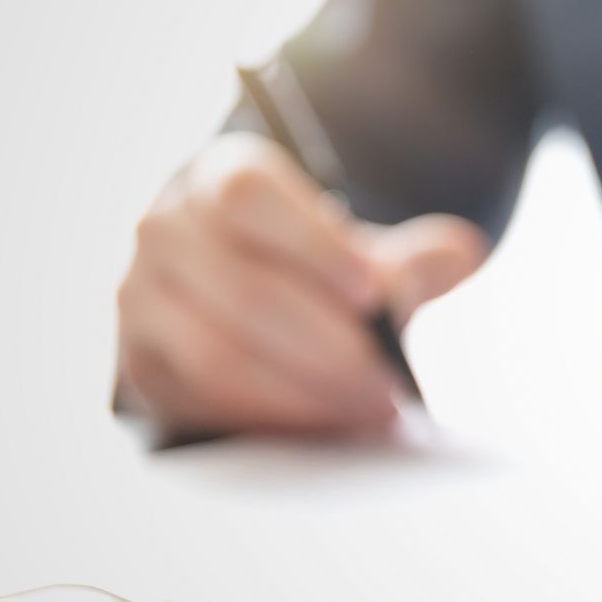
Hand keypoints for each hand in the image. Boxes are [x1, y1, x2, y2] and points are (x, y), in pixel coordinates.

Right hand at [117, 132, 487, 433]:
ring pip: (217, 354)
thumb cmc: (315, 268)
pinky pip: (202, 400)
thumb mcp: (363, 252)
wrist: (249, 296)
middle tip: (388, 384)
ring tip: (369, 408)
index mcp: (220, 177)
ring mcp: (141, 299)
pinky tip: (326, 423)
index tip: (371, 292)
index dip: (312, 244)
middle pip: (243, 289)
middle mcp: (166, 230)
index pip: (250, 197)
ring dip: (302, 392)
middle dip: (327, 346)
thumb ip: (410, 256)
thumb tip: (460, 254)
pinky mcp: (141, 364)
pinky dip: (271, 418)